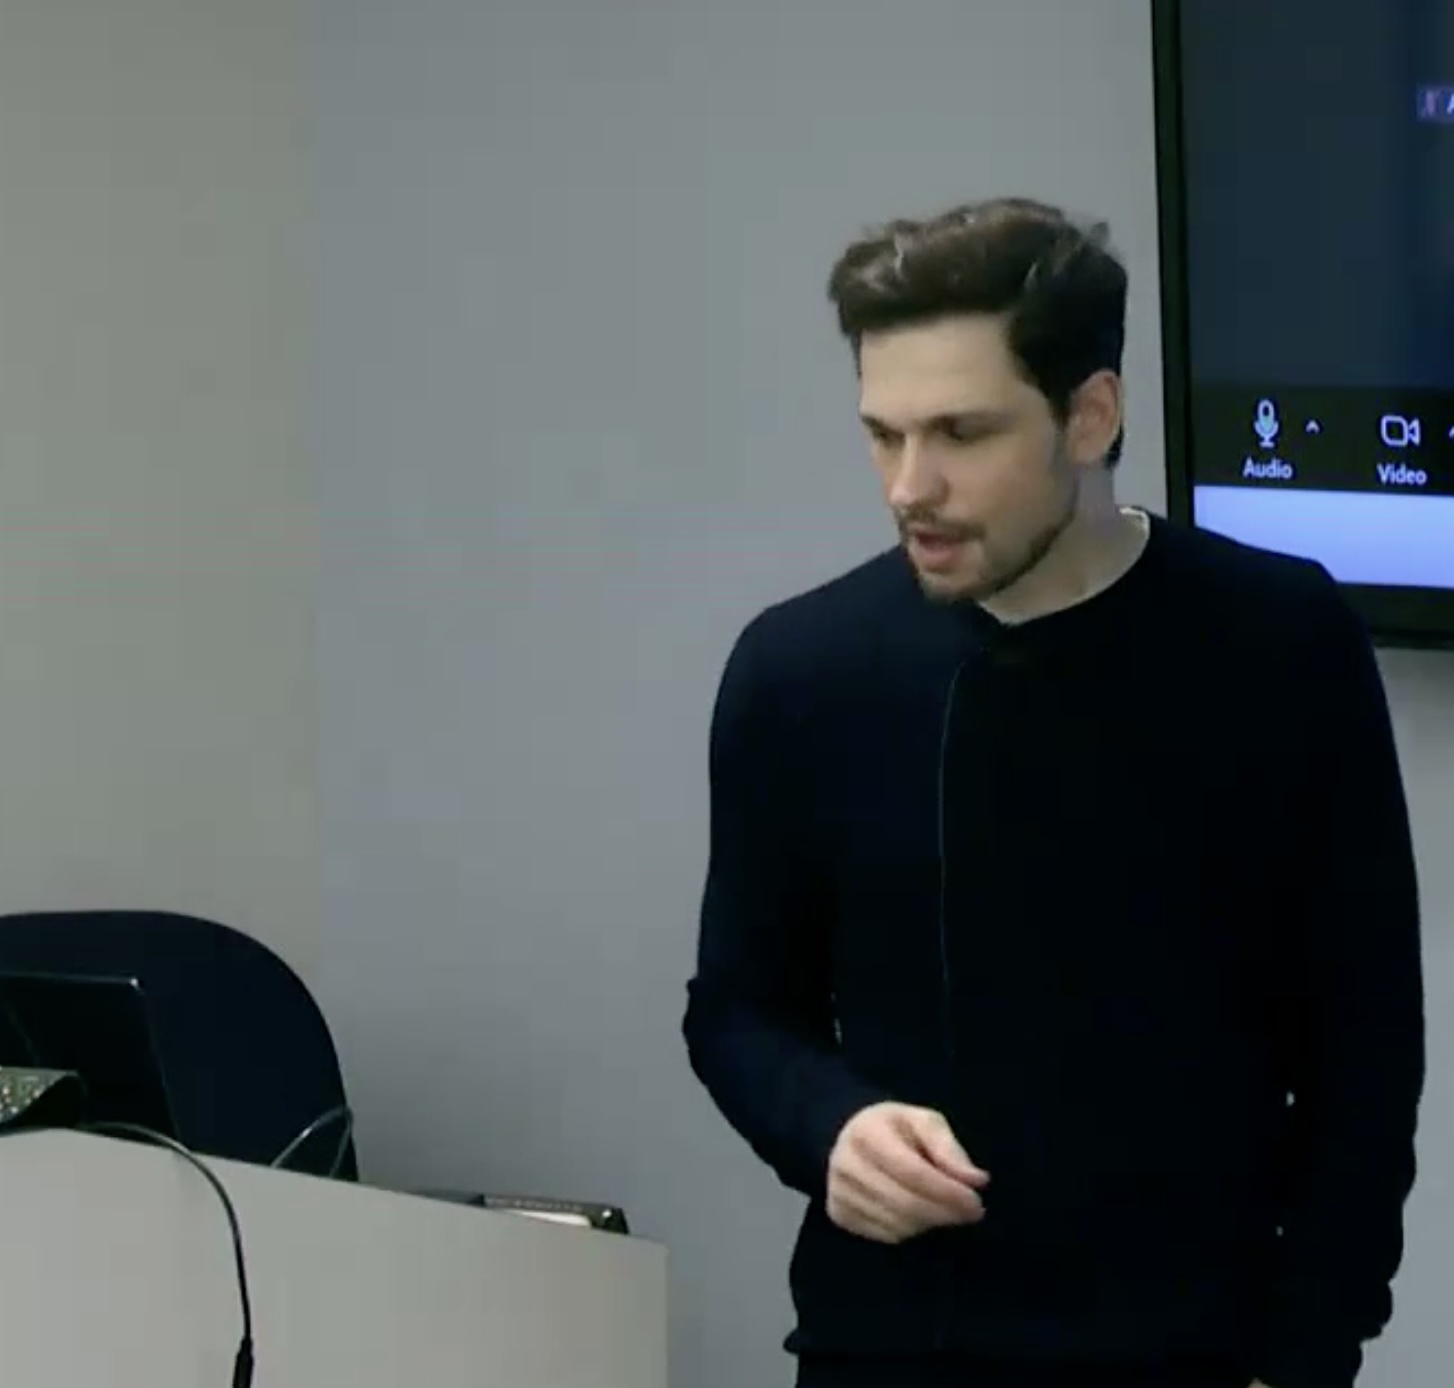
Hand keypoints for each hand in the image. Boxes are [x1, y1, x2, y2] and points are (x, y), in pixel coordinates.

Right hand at [826, 1102, 988, 1243]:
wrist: (850, 1136)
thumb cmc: (895, 1128)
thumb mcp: (924, 1122)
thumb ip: (949, 1149)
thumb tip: (976, 1180)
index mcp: (867, 1132)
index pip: (911, 1171)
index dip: (946, 1191)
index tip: (975, 1202)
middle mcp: (845, 1163)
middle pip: (904, 1203)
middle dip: (945, 1212)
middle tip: (972, 1212)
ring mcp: (838, 1192)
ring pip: (897, 1225)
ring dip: (930, 1222)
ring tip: (943, 1207)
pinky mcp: (838, 1214)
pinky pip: (886, 1236)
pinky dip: (911, 1230)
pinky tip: (917, 1213)